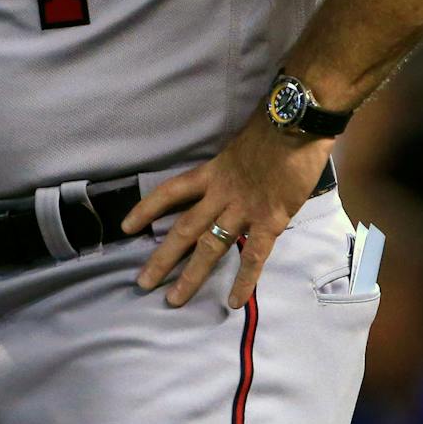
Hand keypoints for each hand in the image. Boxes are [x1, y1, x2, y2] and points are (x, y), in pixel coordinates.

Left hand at [121, 115, 332, 308]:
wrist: (297, 122)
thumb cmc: (272, 127)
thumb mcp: (240, 145)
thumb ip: (232, 167)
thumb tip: (234, 176)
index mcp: (211, 172)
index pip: (169, 192)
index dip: (146, 210)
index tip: (126, 227)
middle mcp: (220, 194)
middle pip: (183, 228)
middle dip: (162, 257)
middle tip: (142, 283)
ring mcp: (244, 208)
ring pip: (210, 247)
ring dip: (191, 275)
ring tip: (173, 300)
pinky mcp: (270, 219)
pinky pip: (253, 255)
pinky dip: (244, 280)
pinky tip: (233, 302)